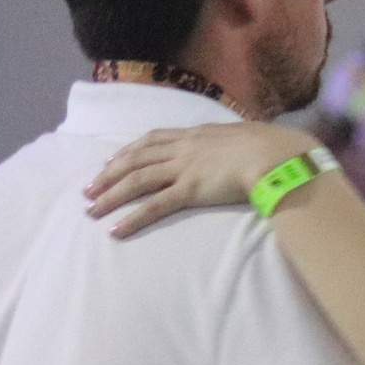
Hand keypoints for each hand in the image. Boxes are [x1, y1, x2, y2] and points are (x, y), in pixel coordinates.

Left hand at [86, 123, 317, 236]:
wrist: (277, 154)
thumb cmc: (270, 147)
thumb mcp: (243, 137)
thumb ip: (229, 144)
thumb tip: (234, 148)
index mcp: (196, 134)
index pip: (152, 139)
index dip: (128, 151)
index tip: (111, 161)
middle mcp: (184, 147)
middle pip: (136, 158)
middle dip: (109, 174)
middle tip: (88, 189)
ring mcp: (185, 168)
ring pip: (137, 180)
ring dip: (111, 195)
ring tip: (91, 209)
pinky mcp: (190, 190)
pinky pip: (155, 205)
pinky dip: (133, 218)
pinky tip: (116, 230)